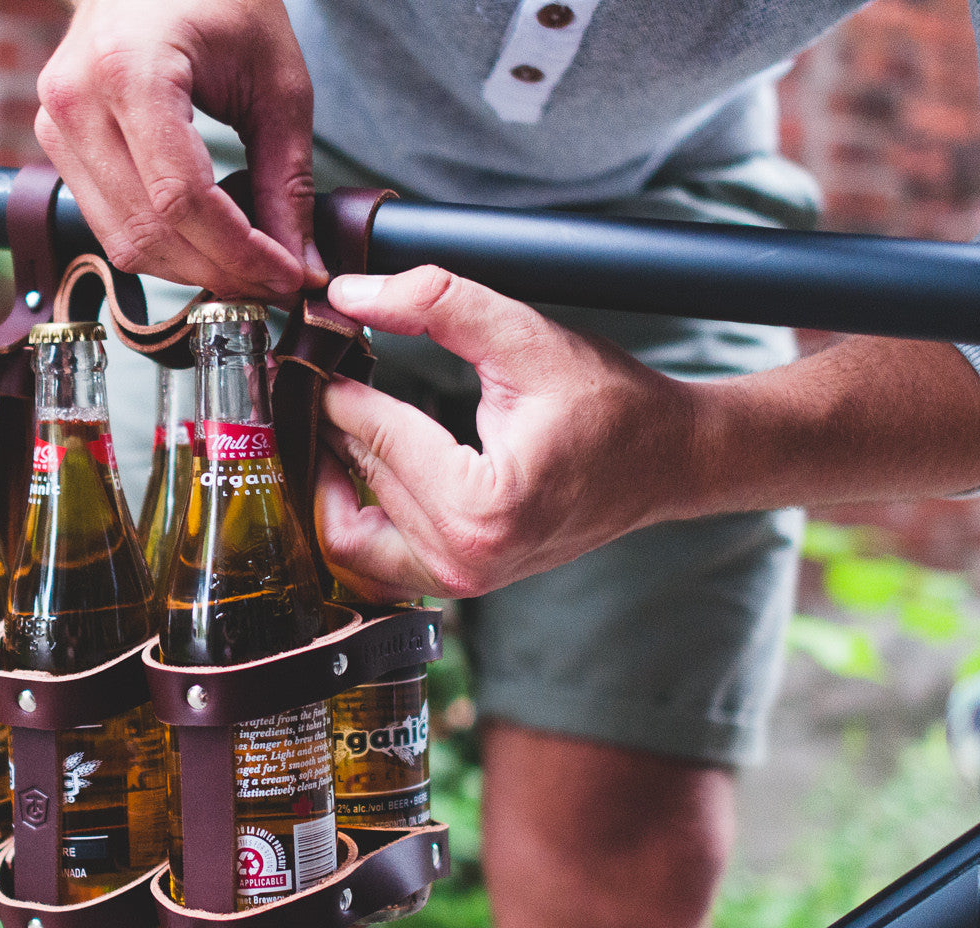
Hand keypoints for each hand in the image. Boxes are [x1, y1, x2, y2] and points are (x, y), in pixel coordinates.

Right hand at [35, 0, 325, 297]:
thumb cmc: (222, 2)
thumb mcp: (277, 84)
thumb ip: (289, 181)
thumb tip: (301, 268)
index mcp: (129, 72)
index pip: (183, 199)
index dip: (240, 252)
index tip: (288, 277)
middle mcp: (75, 102)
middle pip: (149, 230)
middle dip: (220, 270)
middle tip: (275, 283)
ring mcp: (54, 124)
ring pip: (122, 241)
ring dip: (190, 267)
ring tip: (246, 265)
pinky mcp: (55, 143)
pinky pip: (107, 223)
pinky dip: (162, 244)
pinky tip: (207, 240)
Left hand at [315, 267, 696, 601]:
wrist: (666, 460)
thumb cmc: (610, 403)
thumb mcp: (526, 337)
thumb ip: (436, 305)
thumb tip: (348, 294)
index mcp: (483, 505)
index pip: (371, 433)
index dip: (332, 382)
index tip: (313, 345)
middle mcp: (466, 557)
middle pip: (352, 479)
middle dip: (325, 422)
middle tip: (315, 372)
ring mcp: (461, 579)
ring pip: (346, 532)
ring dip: (330, 474)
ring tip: (336, 415)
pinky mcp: (458, 581)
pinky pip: (374, 558)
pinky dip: (355, 512)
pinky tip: (362, 459)